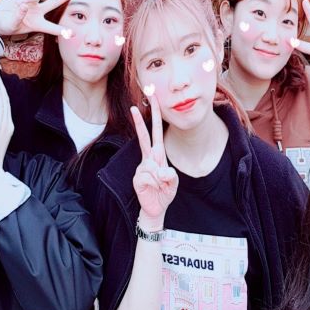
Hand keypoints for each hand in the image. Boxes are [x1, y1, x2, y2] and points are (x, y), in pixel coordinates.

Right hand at [0, 0, 76, 35]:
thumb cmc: (5, 25)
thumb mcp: (11, 26)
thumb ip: (17, 17)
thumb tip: (24, 5)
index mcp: (37, 24)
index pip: (52, 28)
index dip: (62, 31)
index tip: (74, 33)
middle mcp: (37, 12)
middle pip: (54, 2)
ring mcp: (32, 1)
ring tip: (18, 5)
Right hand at [130, 95, 178, 230]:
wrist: (156, 208)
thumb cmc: (165, 192)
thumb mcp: (174, 182)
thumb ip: (170, 175)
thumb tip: (160, 171)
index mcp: (159, 154)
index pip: (156, 132)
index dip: (155, 116)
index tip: (152, 100)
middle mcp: (149, 158)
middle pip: (144, 136)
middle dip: (140, 120)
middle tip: (134, 105)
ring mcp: (142, 167)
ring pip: (152, 166)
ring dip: (161, 179)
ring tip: (160, 187)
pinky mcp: (137, 178)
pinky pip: (149, 177)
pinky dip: (155, 184)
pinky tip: (154, 189)